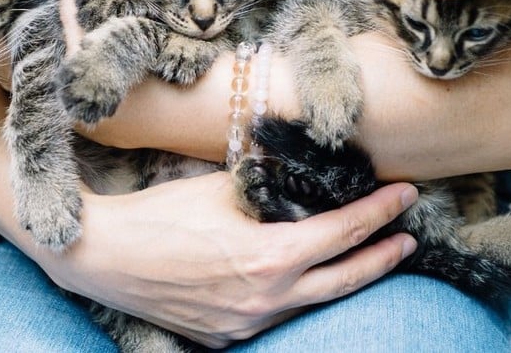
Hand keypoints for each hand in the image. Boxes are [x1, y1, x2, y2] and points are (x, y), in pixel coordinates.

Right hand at [37, 172, 417, 347]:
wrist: (104, 256)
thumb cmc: (159, 215)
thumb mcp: (219, 188)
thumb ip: (266, 185)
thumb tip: (297, 174)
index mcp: (269, 256)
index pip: (342, 233)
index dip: (378, 213)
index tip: (404, 195)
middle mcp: (266, 298)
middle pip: (344, 279)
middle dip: (382, 257)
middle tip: (406, 240)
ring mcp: (246, 325)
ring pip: (312, 304)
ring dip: (342, 280)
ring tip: (364, 261)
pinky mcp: (224, 338)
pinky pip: (273, 318)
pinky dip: (294, 298)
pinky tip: (298, 284)